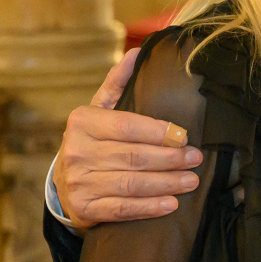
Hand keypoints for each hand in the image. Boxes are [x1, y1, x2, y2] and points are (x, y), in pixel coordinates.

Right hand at [55, 49, 203, 227]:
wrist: (64, 185)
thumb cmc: (92, 142)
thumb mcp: (99, 110)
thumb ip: (118, 84)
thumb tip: (138, 52)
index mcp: (82, 122)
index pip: (127, 126)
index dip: (158, 132)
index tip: (186, 136)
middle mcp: (77, 151)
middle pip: (133, 156)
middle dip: (170, 158)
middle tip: (196, 159)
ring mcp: (79, 182)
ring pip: (131, 183)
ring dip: (166, 183)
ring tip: (192, 180)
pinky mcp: (85, 208)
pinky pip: (122, 209)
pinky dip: (149, 208)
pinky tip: (172, 205)